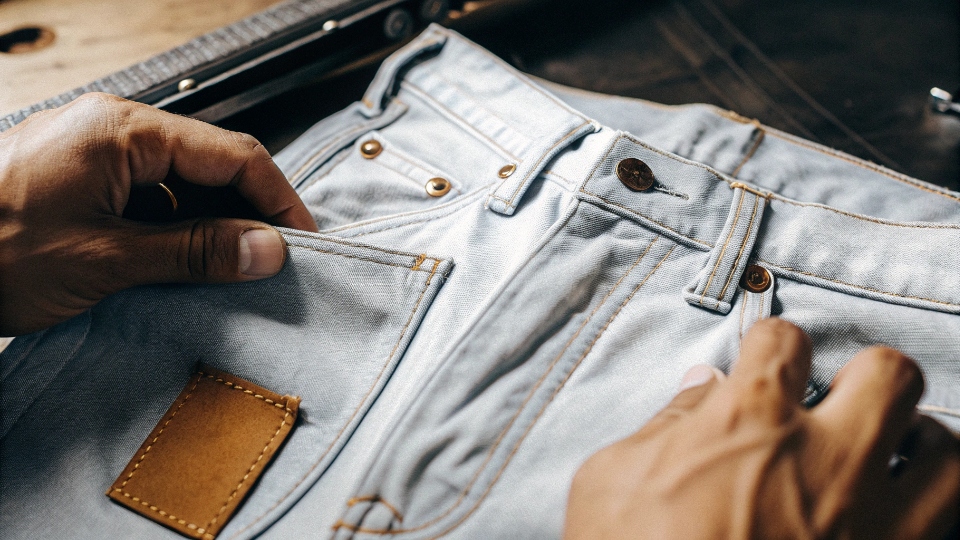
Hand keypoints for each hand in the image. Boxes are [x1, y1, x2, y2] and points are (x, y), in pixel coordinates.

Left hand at [0, 93, 318, 335]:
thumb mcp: (106, 259)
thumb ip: (194, 251)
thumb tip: (266, 249)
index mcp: (124, 130)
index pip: (234, 154)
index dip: (278, 201)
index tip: (302, 244)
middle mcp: (115, 130)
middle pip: (212, 165)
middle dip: (248, 214)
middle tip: (271, 265)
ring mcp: (99, 154)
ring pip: (185, 184)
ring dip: (212, 227)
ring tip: (229, 274)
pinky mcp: (86, 180)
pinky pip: (153, 199)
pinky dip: (177, 232)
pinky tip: (183, 268)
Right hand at [565, 318, 959, 538]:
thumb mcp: (612, 481)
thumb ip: (665, 424)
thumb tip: (702, 386)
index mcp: (749, 423)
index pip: (784, 341)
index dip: (772, 344)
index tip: (767, 358)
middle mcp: (823, 461)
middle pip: (889, 375)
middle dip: (868, 376)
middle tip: (841, 398)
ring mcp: (869, 524)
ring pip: (945, 450)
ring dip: (918, 444)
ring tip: (888, 455)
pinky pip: (949, 523)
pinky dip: (930, 510)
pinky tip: (896, 515)